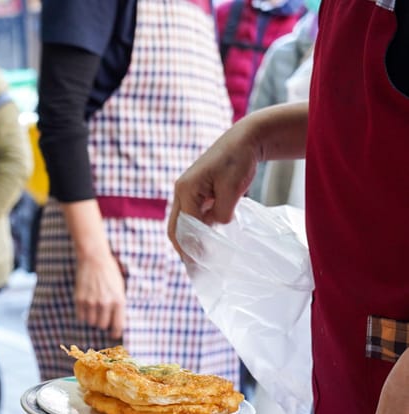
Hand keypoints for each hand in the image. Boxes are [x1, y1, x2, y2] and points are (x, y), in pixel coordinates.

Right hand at [61, 199, 125, 337]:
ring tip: (94, 309)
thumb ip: (119, 304)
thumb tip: (117, 321)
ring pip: (91, 322)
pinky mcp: (80, 299)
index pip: (118, 326)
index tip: (113, 334)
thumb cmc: (110, 272)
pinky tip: (86, 307)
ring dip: (92, 318)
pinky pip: (81, 317)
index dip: (115, 333)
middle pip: (103, 325)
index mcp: (119, 301)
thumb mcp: (120, 287)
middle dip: (103, 323)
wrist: (94, 258)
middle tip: (102, 316)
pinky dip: (83, 315)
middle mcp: (105, 303)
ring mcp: (91, 302)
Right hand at [167, 123, 258, 257]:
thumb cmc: (239, 161)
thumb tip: (215, 229)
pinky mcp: (196, 193)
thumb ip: (222, 213)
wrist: (244, 139)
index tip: (202, 263)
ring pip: (182, 224)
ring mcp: (186, 192)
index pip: (184, 226)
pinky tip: (208, 242)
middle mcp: (181, 191)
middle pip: (175, 228)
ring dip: (190, 240)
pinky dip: (198, 230)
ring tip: (202, 259)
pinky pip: (192, 217)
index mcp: (186, 189)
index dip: (192, 246)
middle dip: (184, 248)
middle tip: (196, 267)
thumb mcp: (232, 190)